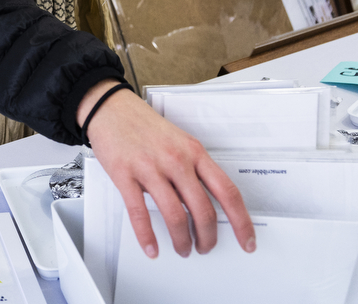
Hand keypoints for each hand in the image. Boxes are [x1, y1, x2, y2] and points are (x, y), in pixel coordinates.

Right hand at [79, 80, 255, 258]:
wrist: (110, 108)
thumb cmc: (144, 125)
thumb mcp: (180, 141)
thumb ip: (193, 170)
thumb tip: (203, 204)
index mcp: (194, 152)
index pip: (227, 191)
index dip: (241, 221)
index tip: (247, 241)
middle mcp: (176, 160)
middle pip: (203, 210)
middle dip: (207, 237)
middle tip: (205, 247)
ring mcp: (150, 168)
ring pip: (175, 215)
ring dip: (181, 240)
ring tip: (182, 249)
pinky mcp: (125, 175)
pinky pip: (139, 213)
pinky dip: (147, 236)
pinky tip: (152, 247)